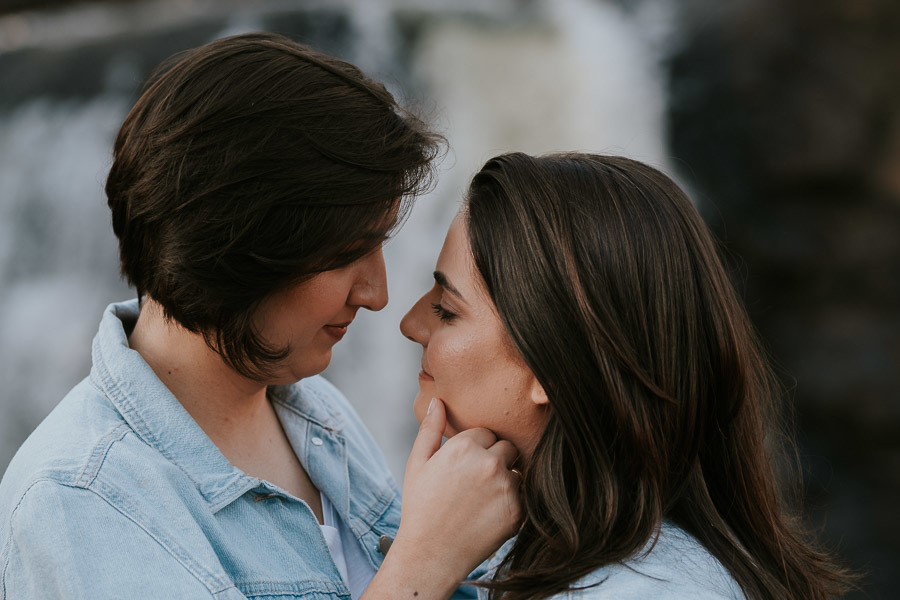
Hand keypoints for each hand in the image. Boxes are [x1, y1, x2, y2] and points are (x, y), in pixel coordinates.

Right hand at [393, 398, 521, 589]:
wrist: (430, 555)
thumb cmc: (420, 508)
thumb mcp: (417, 463)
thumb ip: (430, 429)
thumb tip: (438, 400)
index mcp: (465, 446)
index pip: (487, 433)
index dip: (475, 449)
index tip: (463, 468)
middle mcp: (489, 462)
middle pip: (507, 448)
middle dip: (495, 460)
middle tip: (474, 484)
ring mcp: (506, 487)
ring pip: (516, 471)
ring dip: (504, 481)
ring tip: (480, 501)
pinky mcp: (518, 511)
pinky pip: (522, 496)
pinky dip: (510, 503)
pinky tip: (488, 516)